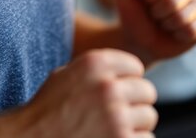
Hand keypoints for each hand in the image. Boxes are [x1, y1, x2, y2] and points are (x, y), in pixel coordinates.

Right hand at [17, 49, 157, 137]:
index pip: (135, 67)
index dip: (126, 82)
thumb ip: (98, 70)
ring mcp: (116, 117)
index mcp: (94, 64)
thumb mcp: (66, 76)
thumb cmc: (46, 112)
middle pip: (147, 92)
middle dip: (134, 104)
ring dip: (134, 126)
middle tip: (114, 116)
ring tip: (109, 130)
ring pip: (149, 117)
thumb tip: (132, 73)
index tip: (113, 95)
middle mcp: (108, 87)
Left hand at [115, 0, 195, 64]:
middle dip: (157, 14)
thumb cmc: (135, 15)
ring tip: (165, 24)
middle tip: (155, 16)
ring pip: (183, 17)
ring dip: (167, 25)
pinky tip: (176, 34)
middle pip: (173, 1)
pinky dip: (180, 35)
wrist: (141, 40)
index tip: (146, 2)